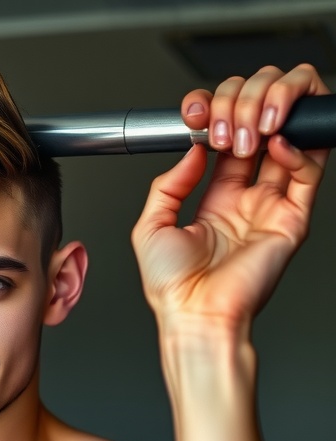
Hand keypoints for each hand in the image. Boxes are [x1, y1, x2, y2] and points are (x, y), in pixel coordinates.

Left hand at [132, 64, 329, 335]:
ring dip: (275, 112)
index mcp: (216, 198)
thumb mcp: (150, 226)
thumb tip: (193, 148)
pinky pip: (309, 170)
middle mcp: (248, 197)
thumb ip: (168, 183)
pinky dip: (296, 148)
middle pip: (262, 122)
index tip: (199, 115)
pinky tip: (272, 146)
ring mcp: (272, 204)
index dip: (219, 112)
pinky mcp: (292, 218)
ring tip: (252, 127)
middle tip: (226, 125)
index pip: (230, 132)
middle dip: (245, 104)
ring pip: (292, 134)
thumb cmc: (173, 289)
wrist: (195, 317)